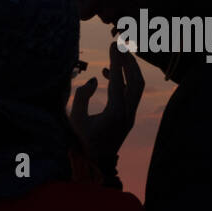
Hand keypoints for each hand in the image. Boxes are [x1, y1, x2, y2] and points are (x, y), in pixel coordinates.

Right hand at [69, 41, 143, 162]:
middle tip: (121, 45)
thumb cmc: (81, 143)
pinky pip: (130, 94)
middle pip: (136, 81)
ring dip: (130, 70)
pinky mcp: (127, 118)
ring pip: (136, 87)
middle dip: (129, 62)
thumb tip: (93, 79)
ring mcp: (130, 116)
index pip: (118, 81)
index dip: (115, 61)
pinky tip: (106, 74)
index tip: (113, 45)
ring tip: (117, 56)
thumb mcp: (75, 120)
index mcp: (115, 113)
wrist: (94, 164)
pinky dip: (123, 81)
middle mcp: (127, 113)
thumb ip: (81, 97)